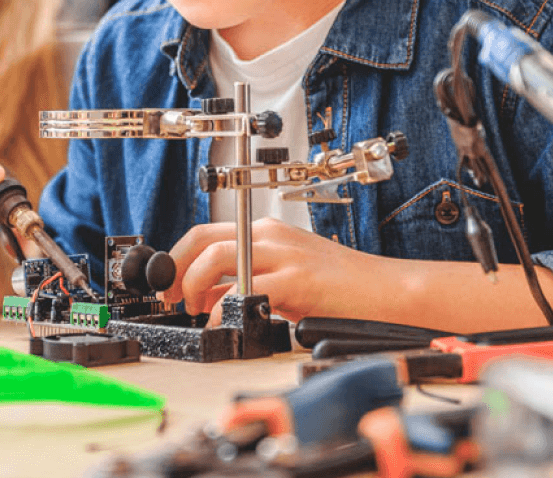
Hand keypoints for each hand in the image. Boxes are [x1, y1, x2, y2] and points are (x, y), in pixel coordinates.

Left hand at [162, 217, 367, 324]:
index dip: (178, 257)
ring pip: (217, 255)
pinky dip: (224, 306)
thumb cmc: (340, 285)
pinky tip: (224, 320)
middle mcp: (272, 236)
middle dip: (176, 270)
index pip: (206, 232)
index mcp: (268, 232)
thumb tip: (209, 296)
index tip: (168, 282)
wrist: (384, 290)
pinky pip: (246, 289)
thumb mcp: (287, 275)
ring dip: (193, 283)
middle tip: (171, 298)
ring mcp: (284, 255)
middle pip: (203, 239)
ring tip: (196, 308)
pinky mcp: (297, 280)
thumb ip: (248, 279)